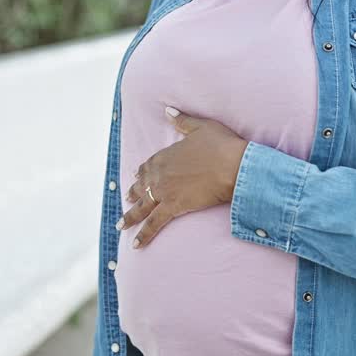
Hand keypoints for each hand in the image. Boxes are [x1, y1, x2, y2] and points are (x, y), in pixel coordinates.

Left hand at [118, 106, 249, 249]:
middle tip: (127, 199)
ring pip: (143, 206)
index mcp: (166, 155)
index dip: (142, 172)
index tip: (136, 176)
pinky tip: (136, 245)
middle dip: (134, 193)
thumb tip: (168, 110)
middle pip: (142, 186)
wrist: (233, 165)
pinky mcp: (173, 207)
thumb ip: (182, 120)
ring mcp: (164, 191)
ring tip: (122, 225)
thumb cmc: (222, 145)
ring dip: (131, 216)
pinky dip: (144, 234)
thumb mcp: (201, 127)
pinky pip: (154, 223)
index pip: (149, 165)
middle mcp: (160, 173)